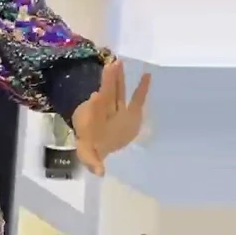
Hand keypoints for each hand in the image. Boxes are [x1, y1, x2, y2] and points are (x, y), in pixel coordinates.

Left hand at [72, 59, 150, 176]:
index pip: (94, 112)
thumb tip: (100, 172)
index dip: (95, 105)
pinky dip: (142, 89)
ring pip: (118, 93)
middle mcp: (106, 112)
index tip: (95, 95)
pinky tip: (147, 75)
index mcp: (94, 122)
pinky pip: (137, 99)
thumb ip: (92, 161)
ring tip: (117, 62)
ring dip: (118, 79)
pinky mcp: (131, 112)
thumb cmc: (92, 146)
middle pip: (107, 96)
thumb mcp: (88, 155)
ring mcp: (118, 109)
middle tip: (110, 66)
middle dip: (108, 82)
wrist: (100, 143)